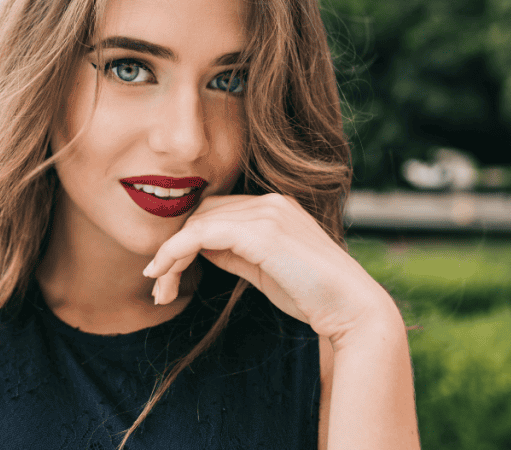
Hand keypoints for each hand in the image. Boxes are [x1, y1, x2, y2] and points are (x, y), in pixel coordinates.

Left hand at [143, 193, 400, 340]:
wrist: (351, 309)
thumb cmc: (312, 296)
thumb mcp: (264, 270)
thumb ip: (234, 253)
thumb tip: (198, 248)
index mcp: (274, 206)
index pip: (215, 211)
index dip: (186, 239)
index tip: (165, 273)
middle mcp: (270, 201)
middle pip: (201, 213)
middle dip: (173, 248)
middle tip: (158, 287)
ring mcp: (267, 212)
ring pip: (196, 223)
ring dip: (169, 256)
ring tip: (160, 290)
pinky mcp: (261, 232)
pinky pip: (201, 234)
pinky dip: (175, 252)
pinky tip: (164, 273)